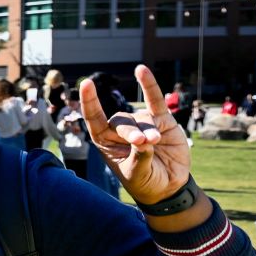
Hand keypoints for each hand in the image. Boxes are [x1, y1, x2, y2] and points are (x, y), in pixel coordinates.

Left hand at [80, 65, 190, 205]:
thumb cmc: (144, 181)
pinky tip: (141, 70)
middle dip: (129, 132)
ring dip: (147, 130)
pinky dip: (148, 85)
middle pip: (120, 121)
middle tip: (142, 143)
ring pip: (141, 119)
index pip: (94, 118)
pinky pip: (154, 100)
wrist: (168, 185)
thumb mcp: (137, 174)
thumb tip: (144, 140)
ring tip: (154, 142)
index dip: (89, 102)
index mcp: (105, 142)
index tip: (86, 84)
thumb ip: (139, 158)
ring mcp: (141, 123)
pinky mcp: (161, 120)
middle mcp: (120, 130)